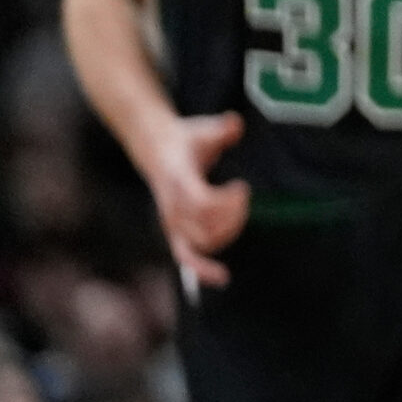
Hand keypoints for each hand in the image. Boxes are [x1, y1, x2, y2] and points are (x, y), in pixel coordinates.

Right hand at [145, 112, 249, 288]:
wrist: (157, 149)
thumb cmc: (188, 139)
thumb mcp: (204, 128)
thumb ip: (222, 128)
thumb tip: (234, 123)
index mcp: (178, 180)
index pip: (200, 203)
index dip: (226, 202)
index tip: (242, 187)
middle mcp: (172, 206)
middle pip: (206, 228)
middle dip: (234, 218)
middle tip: (244, 198)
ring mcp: (172, 222)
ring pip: (202, 243)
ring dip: (228, 234)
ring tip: (240, 213)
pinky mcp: (175, 232)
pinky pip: (187, 257)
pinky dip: (202, 270)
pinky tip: (221, 277)